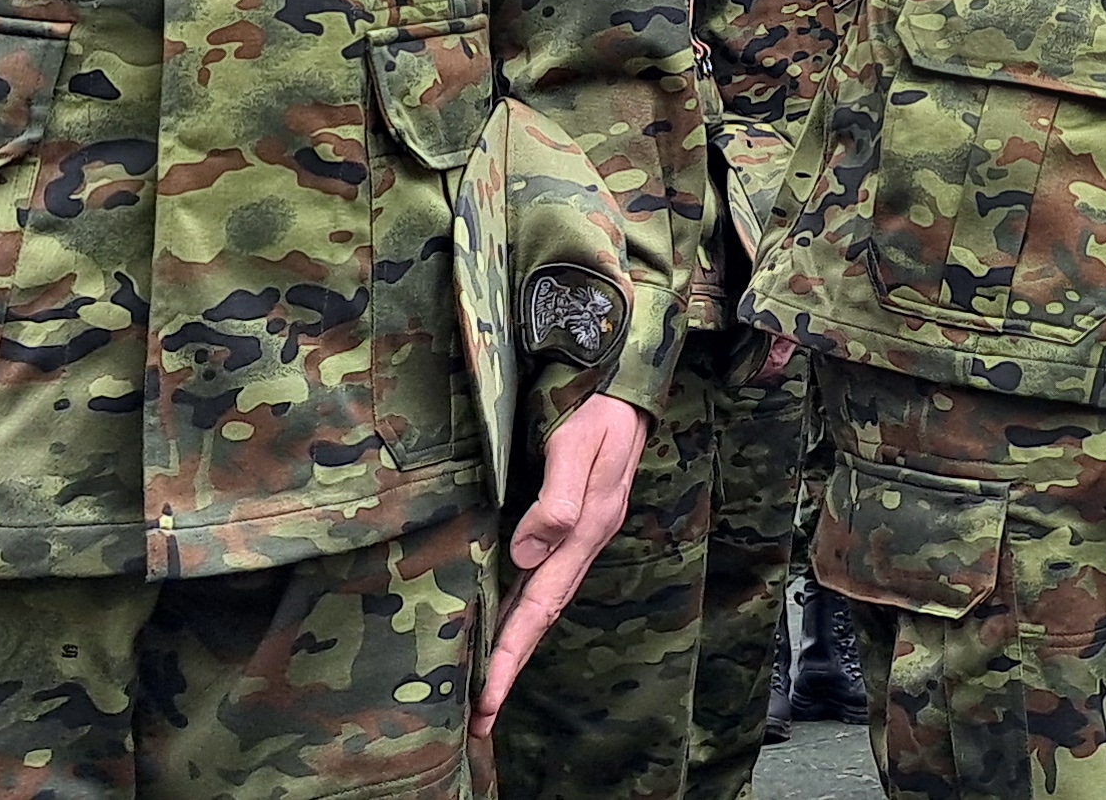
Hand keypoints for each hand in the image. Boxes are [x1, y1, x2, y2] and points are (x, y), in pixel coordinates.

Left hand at [475, 393, 649, 730]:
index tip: (487, 698)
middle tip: (478, 718)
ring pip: (538, 603)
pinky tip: (501, 622)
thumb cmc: (600, 410)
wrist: (626, 386)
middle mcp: (580, 544)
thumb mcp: (580, 445)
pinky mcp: (565, 522)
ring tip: (485, 688)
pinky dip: (517, 611)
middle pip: (538, 617)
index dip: (512, 655)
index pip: (540, 607)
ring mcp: (574, 536)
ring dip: (512, 646)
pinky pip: (537, 578)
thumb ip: (558, 499)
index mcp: (585, 533)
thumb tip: (525, 553)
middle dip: (509, 668)